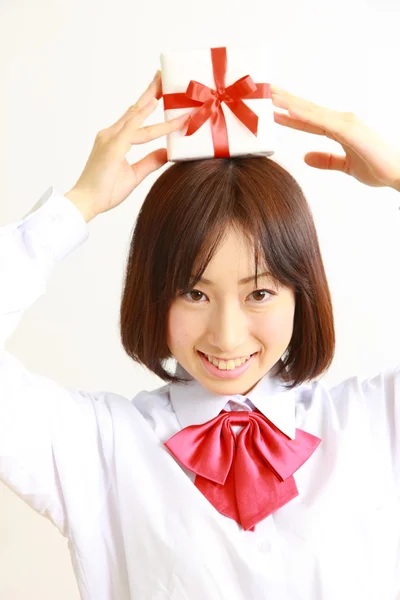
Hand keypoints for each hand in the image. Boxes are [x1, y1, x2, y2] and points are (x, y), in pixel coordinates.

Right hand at [65, 71, 188, 221]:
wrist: (86, 203)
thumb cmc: (105, 191)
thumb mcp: (134, 175)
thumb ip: (150, 162)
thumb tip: (167, 153)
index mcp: (115, 140)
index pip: (135, 118)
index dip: (148, 106)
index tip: (161, 94)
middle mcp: (111, 134)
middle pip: (135, 109)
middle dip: (150, 92)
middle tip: (163, 75)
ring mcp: (111, 138)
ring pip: (135, 114)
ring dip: (152, 98)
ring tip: (165, 84)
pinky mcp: (113, 147)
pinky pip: (132, 127)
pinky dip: (143, 114)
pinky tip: (154, 103)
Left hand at [270, 85, 399, 191]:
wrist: (398, 173)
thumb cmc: (378, 167)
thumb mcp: (345, 166)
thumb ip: (326, 161)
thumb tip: (305, 157)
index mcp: (339, 128)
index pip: (308, 119)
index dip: (288, 114)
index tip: (271, 108)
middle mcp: (341, 121)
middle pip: (307, 109)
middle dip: (284, 100)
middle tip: (263, 90)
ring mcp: (345, 123)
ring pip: (311, 111)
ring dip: (289, 102)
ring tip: (269, 95)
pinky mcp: (349, 131)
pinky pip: (321, 122)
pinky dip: (304, 114)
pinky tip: (288, 109)